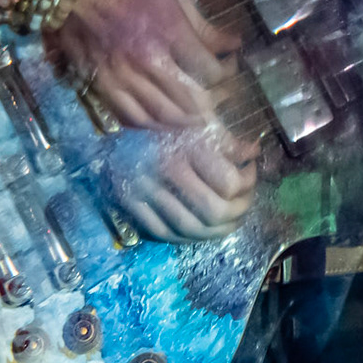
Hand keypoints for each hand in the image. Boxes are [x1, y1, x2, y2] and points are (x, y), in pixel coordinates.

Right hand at [46, 0, 237, 129]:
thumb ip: (204, 26)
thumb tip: (233, 44)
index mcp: (169, 33)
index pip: (208, 70)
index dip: (226, 74)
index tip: (228, 67)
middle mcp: (146, 61)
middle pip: (189, 102)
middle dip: (210, 104)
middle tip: (216, 98)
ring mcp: (121, 78)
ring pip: (160, 117)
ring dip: (182, 122)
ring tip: (192, 116)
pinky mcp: (100, 87)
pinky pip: (129, 118)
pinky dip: (149, 124)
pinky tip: (159, 118)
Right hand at [108, 122, 259, 242]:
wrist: (108, 139)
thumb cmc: (156, 129)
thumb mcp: (191, 125)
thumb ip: (224, 141)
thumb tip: (254, 152)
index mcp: (181, 146)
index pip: (228, 181)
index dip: (247, 183)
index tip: (250, 173)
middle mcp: (164, 172)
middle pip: (214, 210)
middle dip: (238, 211)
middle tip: (245, 201)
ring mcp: (146, 194)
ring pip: (194, 229)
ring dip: (220, 229)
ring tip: (233, 218)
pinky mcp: (133, 210)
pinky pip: (169, 235)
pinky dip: (192, 237)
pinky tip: (206, 228)